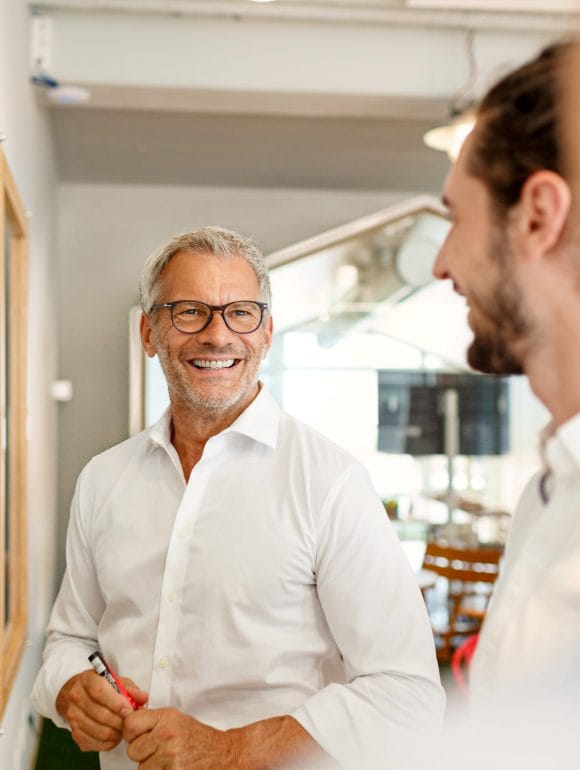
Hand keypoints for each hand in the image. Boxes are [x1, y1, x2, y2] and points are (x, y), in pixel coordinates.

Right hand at [56, 669, 148, 751]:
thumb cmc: (103, 687)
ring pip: (98, 731)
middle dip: (119, 721)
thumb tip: (143, 698)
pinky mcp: (74, 733)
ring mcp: (73, 717)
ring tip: (124, 728)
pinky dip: (109, 743)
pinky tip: (115, 736)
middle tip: (130, 722)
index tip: (129, 711)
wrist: (81, 695)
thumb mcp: (117, 681)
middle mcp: (76, 697)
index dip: (116, 703)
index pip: (100, 692)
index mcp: (87, 679)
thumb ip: (131, 689)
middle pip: (100, 714)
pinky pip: (94, 743)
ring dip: (116, 733)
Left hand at [124, 708, 238, 769]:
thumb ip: (153, 721)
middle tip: (158, 750)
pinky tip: (172, 767)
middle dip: (142, 753)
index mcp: (166, 717)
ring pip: (141, 768)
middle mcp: (167, 734)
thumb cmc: (198, 738)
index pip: (130, 724)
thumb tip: (127, 725)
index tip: (138, 736)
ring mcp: (170, 755)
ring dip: (151, 767)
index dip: (131, 733)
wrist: (222, 753)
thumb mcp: (176, 720)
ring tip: (168, 760)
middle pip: (133, 750)